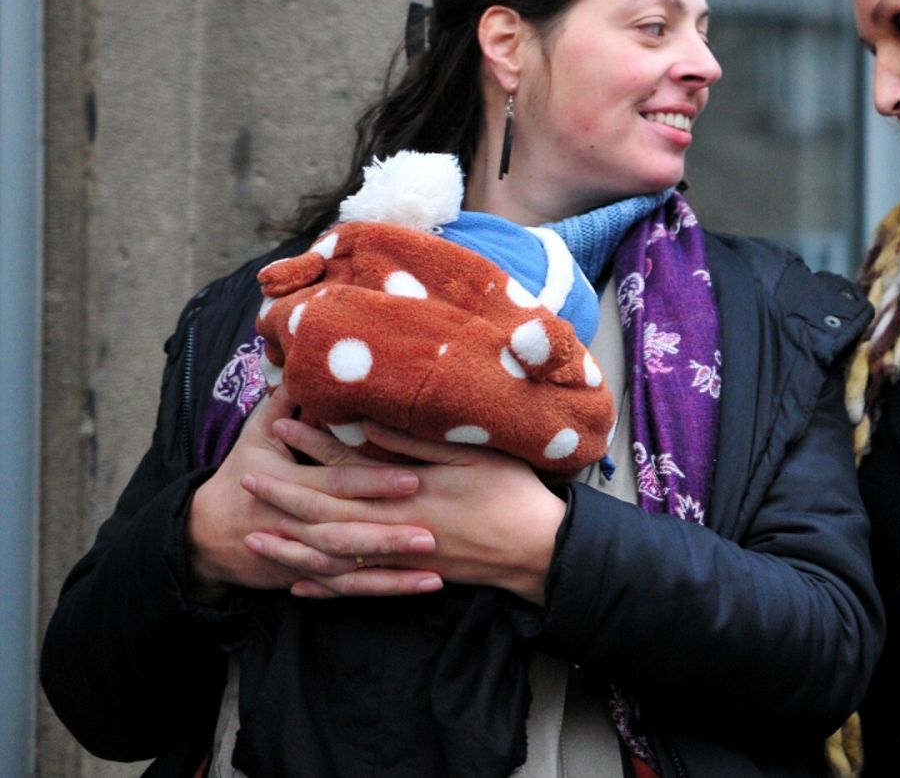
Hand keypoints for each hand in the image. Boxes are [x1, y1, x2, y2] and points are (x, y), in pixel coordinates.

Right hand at [187, 388, 440, 600]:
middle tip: (433, 532)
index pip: (336, 483)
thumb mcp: (256, 435)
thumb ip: (286, 401)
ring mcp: (303, 556)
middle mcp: (296, 526)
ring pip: (352, 569)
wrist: (206, 533)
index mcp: (286, 485)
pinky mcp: (312, 576)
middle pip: (348, 532)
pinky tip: (426, 585)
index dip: (372, 482)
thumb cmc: (242, 473)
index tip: (412, 478)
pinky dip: (385, 589)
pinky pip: (351, 588)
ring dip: (393, 572)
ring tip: (436, 570)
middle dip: (388, 535)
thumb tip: (308, 363)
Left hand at [248, 419, 567, 603]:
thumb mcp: (472, 455)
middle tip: (246, 480)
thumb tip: (370, 426)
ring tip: (256, 537)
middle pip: (327, 514)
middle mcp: (397, 527)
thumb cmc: (513, 493)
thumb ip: (417, 443)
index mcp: (409, 492)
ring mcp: (402, 557)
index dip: (311, 447)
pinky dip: (325, 585)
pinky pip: (357, 586)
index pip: (348, 467)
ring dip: (293, 546)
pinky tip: (300, 582)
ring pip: (334, 556)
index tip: (279, 426)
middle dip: (284, 497)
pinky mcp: (412, 575)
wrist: (541, 550)